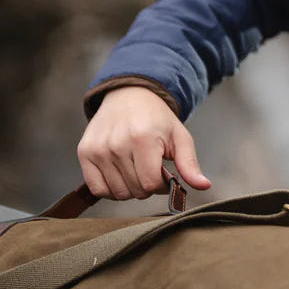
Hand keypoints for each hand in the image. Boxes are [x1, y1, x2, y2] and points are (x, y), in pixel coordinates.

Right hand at [77, 85, 210, 199]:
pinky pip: (97, 188)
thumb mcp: (179, 136)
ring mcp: (98, 149)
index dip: (163, 185)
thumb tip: (204, 186)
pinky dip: (110, 188)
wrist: (129, 96)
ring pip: (117, 193)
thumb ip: (189, 164)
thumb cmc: (157, 118)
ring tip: (136, 168)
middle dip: (148, 185)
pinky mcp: (84, 152)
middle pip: (135, 190)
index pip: (151, 184)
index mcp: (143, 139)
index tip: (165, 174)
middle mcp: (117, 144)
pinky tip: (121, 174)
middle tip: (151, 168)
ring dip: (130, 187)